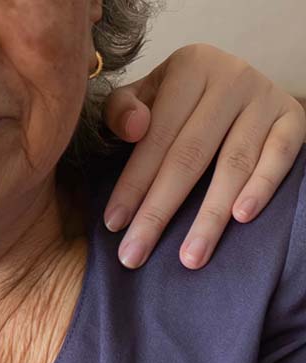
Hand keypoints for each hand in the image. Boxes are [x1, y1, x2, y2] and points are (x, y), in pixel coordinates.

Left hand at [101, 44, 305, 268]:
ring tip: (190, 256)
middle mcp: (232, 77)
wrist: (237, 82)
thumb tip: (133, 128)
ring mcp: (266, 98)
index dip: (133, 183)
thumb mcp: (146, 94)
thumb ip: (123, 110)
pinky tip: (241, 218)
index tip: (113, 225)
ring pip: (234, 163)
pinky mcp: (294, 119)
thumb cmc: (179, 99)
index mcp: (189, 67)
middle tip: (135, 255)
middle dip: (159, 211)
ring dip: (210, 215)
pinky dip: (261, 187)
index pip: (156, 137)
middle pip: (190, 156)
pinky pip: (280, 157)